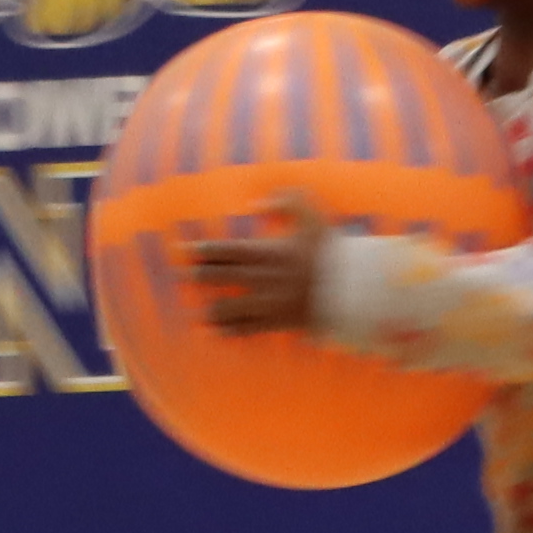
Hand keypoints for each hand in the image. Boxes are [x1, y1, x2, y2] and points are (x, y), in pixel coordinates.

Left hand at [184, 210, 332, 333]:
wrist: (353, 289)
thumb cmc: (330, 250)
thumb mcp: (314, 215)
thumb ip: (287, 200)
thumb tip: (257, 204)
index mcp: (267, 252)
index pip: (226, 250)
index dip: (202, 250)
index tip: (183, 250)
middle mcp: (262, 279)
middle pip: (220, 278)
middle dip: (196, 276)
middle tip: (179, 275)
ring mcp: (268, 303)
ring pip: (228, 308)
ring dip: (209, 308)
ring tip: (194, 310)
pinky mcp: (277, 322)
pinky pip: (247, 329)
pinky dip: (228, 331)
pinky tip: (214, 332)